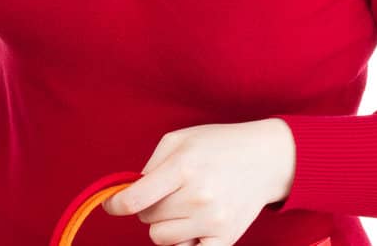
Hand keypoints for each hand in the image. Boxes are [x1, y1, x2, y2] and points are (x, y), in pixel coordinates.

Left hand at [103, 119, 295, 245]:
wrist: (266, 159)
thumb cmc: (217, 145)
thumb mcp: (178, 140)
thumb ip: (150, 166)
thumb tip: (128, 193)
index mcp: (183, 167)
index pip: (135, 199)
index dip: (115, 205)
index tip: (111, 205)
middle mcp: (198, 197)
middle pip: (147, 219)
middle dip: (148, 207)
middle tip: (167, 192)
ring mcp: (214, 221)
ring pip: (161, 239)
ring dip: (164, 225)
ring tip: (181, 207)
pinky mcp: (227, 238)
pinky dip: (183, 243)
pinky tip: (190, 227)